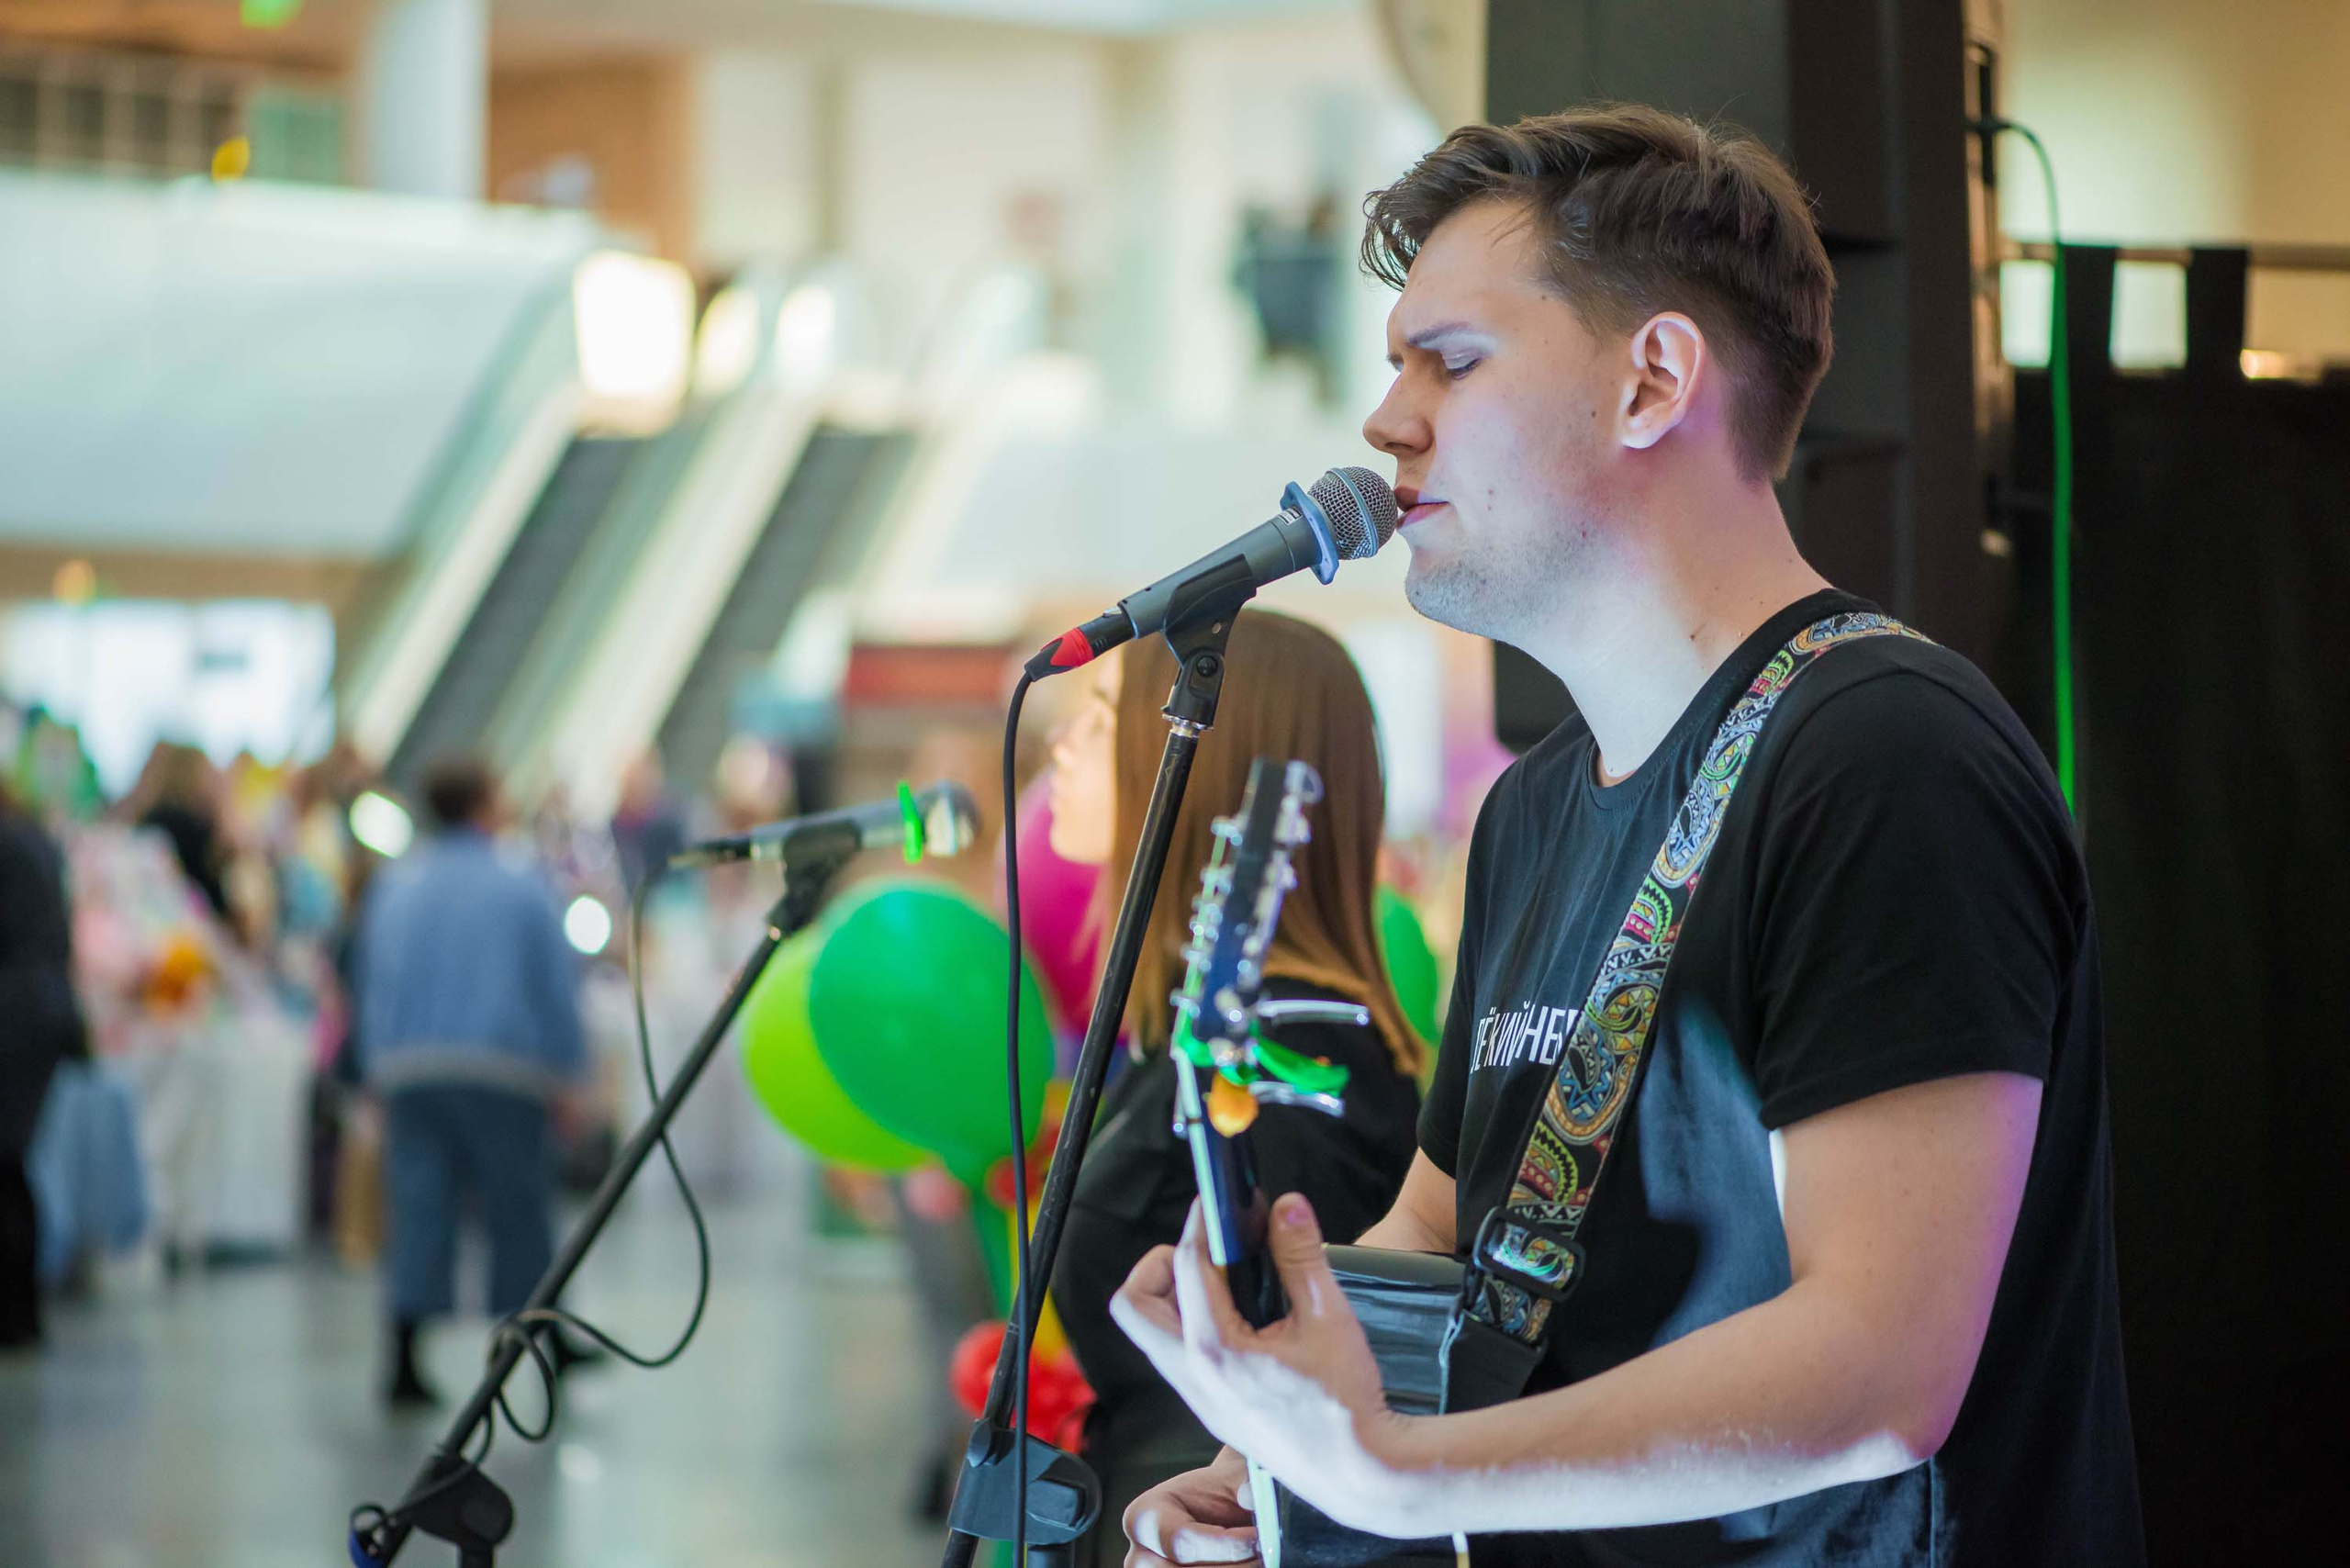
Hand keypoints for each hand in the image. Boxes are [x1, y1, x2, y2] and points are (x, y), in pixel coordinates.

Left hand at [1111, 1195, 1403, 1532]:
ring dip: (1171, 1298)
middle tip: (1202, 1248)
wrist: (1359, 1474)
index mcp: (1217, 1350)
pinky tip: (1237, 1317)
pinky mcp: (1212, 1412)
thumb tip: (1287, 1207)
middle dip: (1159, 1265)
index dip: (1203, 1220)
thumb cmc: (1346, 1406)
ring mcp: (1199, 1399)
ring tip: (1222, 1278)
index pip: (1189, 1264)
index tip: (1218, 1201)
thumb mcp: (1330, 1317)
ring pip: (1150, 1337)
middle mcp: (1194, 1377)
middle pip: (1133, 1306)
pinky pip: (1176, 1361)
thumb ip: (1302, 1256)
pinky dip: (1190, 1328)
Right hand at [1122, 1447, 1259, 1566]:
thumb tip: (1249, 1497)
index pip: (1182, 1542)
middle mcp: (1139, 1557)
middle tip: (1266, 1553)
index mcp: (1144, 1517)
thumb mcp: (1234, 1478)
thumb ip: (1243, 1482)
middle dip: (1237, 1567)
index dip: (1227, 1545)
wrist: (1218, 1513)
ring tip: (1261, 1560)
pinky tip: (1249, 1567)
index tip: (1259, 1537)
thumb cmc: (1222, 1494)